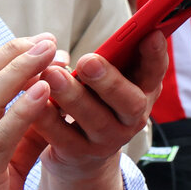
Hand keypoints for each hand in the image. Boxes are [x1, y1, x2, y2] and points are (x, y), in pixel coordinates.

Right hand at [0, 35, 58, 189]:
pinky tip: (45, 93)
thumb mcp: (5, 163)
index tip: (38, 42)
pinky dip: (22, 112)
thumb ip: (23, 132)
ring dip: (19, 73)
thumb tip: (50, 97)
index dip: (4, 57)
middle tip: (49, 39)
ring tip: (53, 54)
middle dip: (12, 55)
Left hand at [33, 32, 166, 178]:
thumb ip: (116, 60)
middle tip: (88, 60)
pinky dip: (48, 119)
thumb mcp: (113, 82)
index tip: (150, 34)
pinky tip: (34, 100)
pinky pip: (62, 137)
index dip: (156, 55)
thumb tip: (116, 34)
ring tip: (52, 74)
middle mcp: (132, 119)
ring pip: (95, 120)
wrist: (82, 156)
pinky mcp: (79, 154)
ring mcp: (107, 140)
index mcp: (144, 92)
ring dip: (74, 96)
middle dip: (110, 81)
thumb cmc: (98, 103)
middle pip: (130, 102)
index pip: (156, 72)